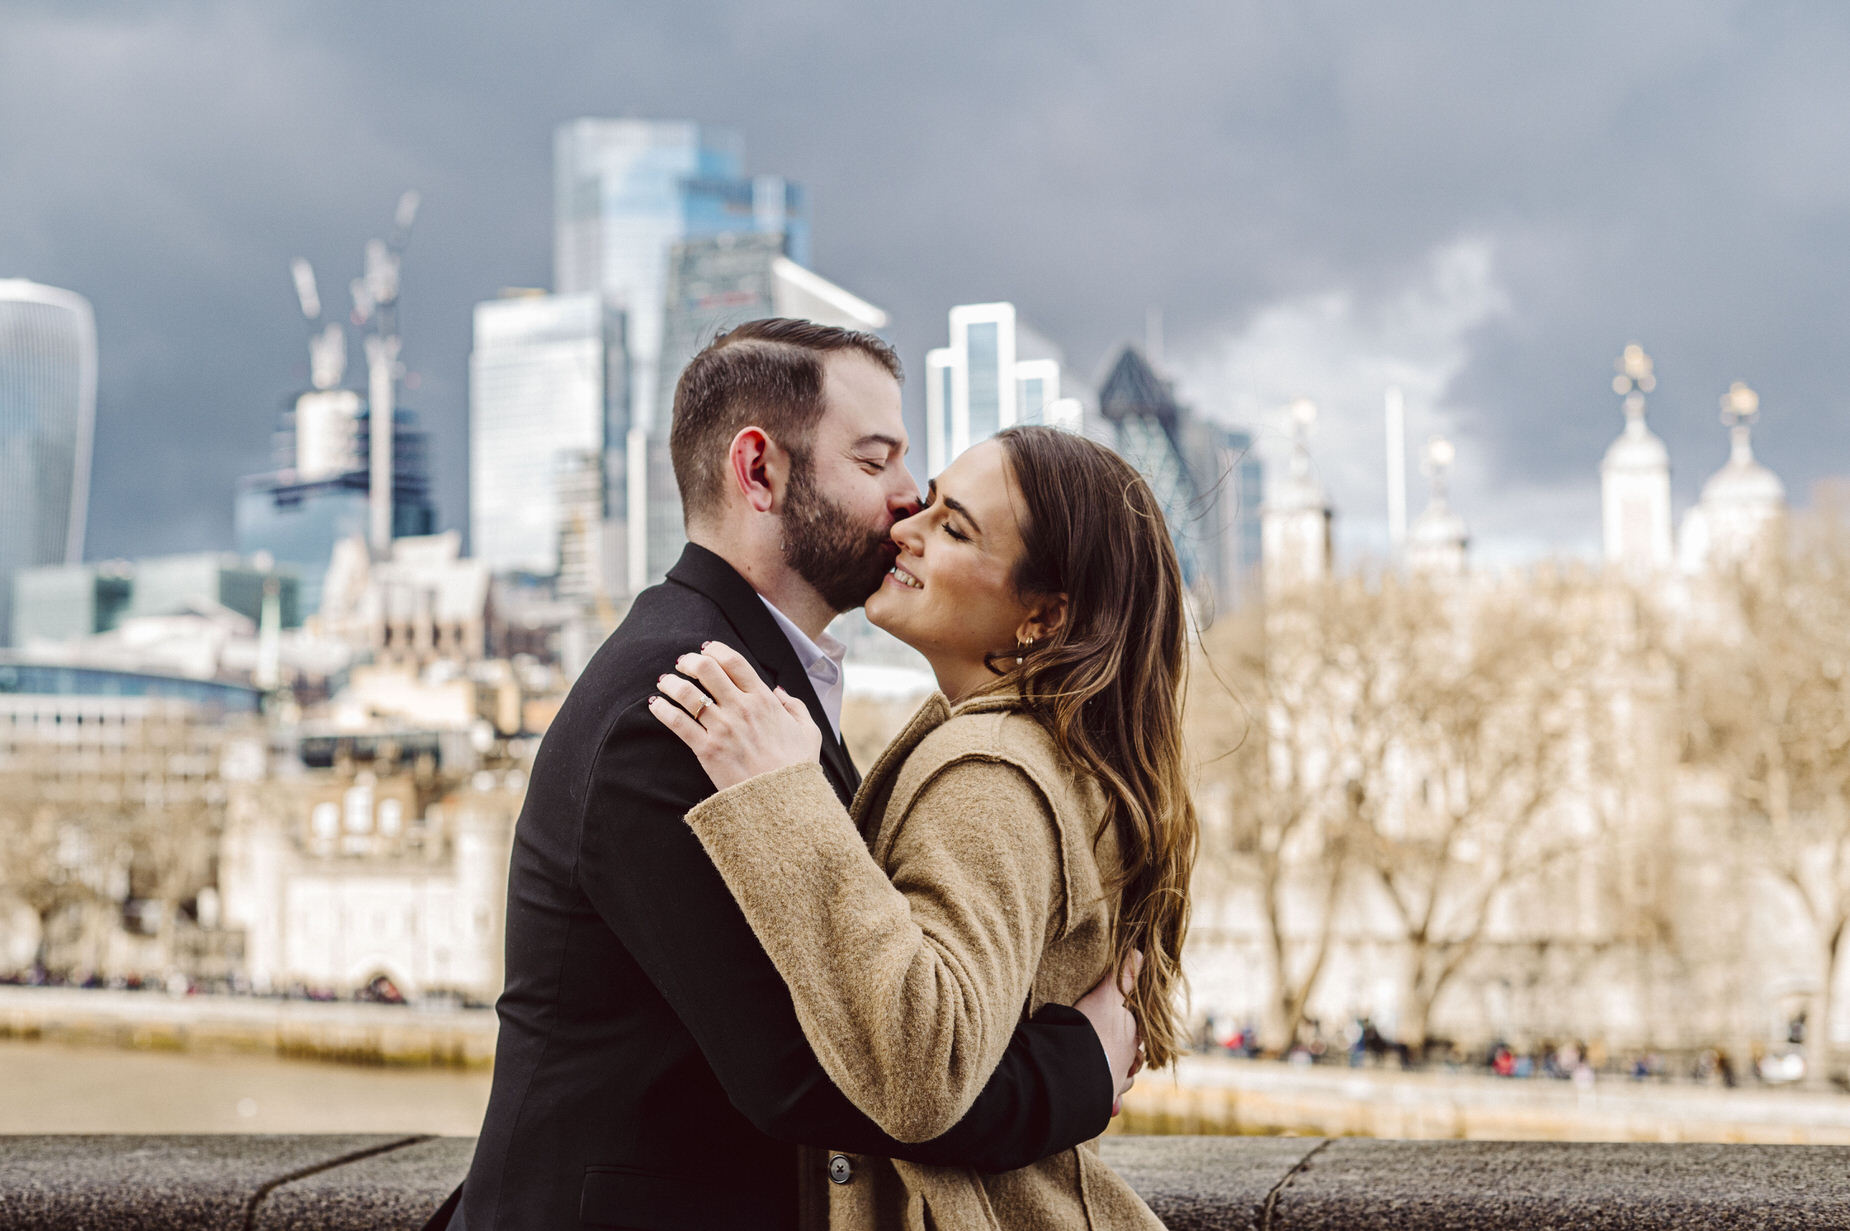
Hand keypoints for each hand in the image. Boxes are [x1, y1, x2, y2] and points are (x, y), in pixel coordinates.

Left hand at [648, 641, 822, 790]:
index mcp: (765, 700)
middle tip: (682, 663)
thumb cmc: (796, 768)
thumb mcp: (808, 731)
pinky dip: (663, 710)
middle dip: (690, 661)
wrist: (783, 801)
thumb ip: (795, 706)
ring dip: (672, 683)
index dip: (715, 649)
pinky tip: (655, 704)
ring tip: (665, 682)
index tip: (705, 649)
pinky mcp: (707, 750)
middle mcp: (741, 708)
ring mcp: (723, 728)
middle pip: (707, 670)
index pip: (734, 661)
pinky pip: (678, 723)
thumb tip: (778, 690)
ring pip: (687, 693)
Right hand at [1073, 950, 1143, 1116]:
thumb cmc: (1091, 1031)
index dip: (1134, 1032)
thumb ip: (1122, 977)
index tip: (1128, 1030)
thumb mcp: (1106, 997)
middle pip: (1132, 1061)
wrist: (1073, 1070)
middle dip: (1127, 1058)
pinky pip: (1108, 1103)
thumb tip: (1141, 952)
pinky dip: (1109, 1103)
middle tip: (1114, 1053)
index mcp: (1131, 1041)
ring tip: (1107, 1074)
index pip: (1139, 1035)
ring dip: (1117, 1078)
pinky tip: (1108, 1104)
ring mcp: (1113, 1086)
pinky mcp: (1098, 1103)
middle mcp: (1126, 1065)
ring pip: (1121, 1082)